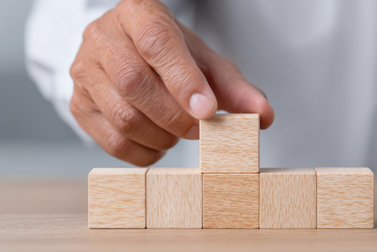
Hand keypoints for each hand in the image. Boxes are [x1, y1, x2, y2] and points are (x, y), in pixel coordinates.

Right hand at [69, 0, 273, 165]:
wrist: (130, 53)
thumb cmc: (171, 56)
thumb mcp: (205, 62)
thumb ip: (235, 87)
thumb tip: (263, 116)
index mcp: (138, 15)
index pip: (157, 43)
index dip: (183, 79)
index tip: (208, 110)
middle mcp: (104, 39)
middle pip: (135, 84)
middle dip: (175, 117)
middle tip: (199, 129)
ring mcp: (85, 72)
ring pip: (124, 117)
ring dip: (162, 136)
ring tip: (177, 132)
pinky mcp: (79, 104)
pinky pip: (111, 141)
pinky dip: (144, 152)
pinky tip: (158, 142)